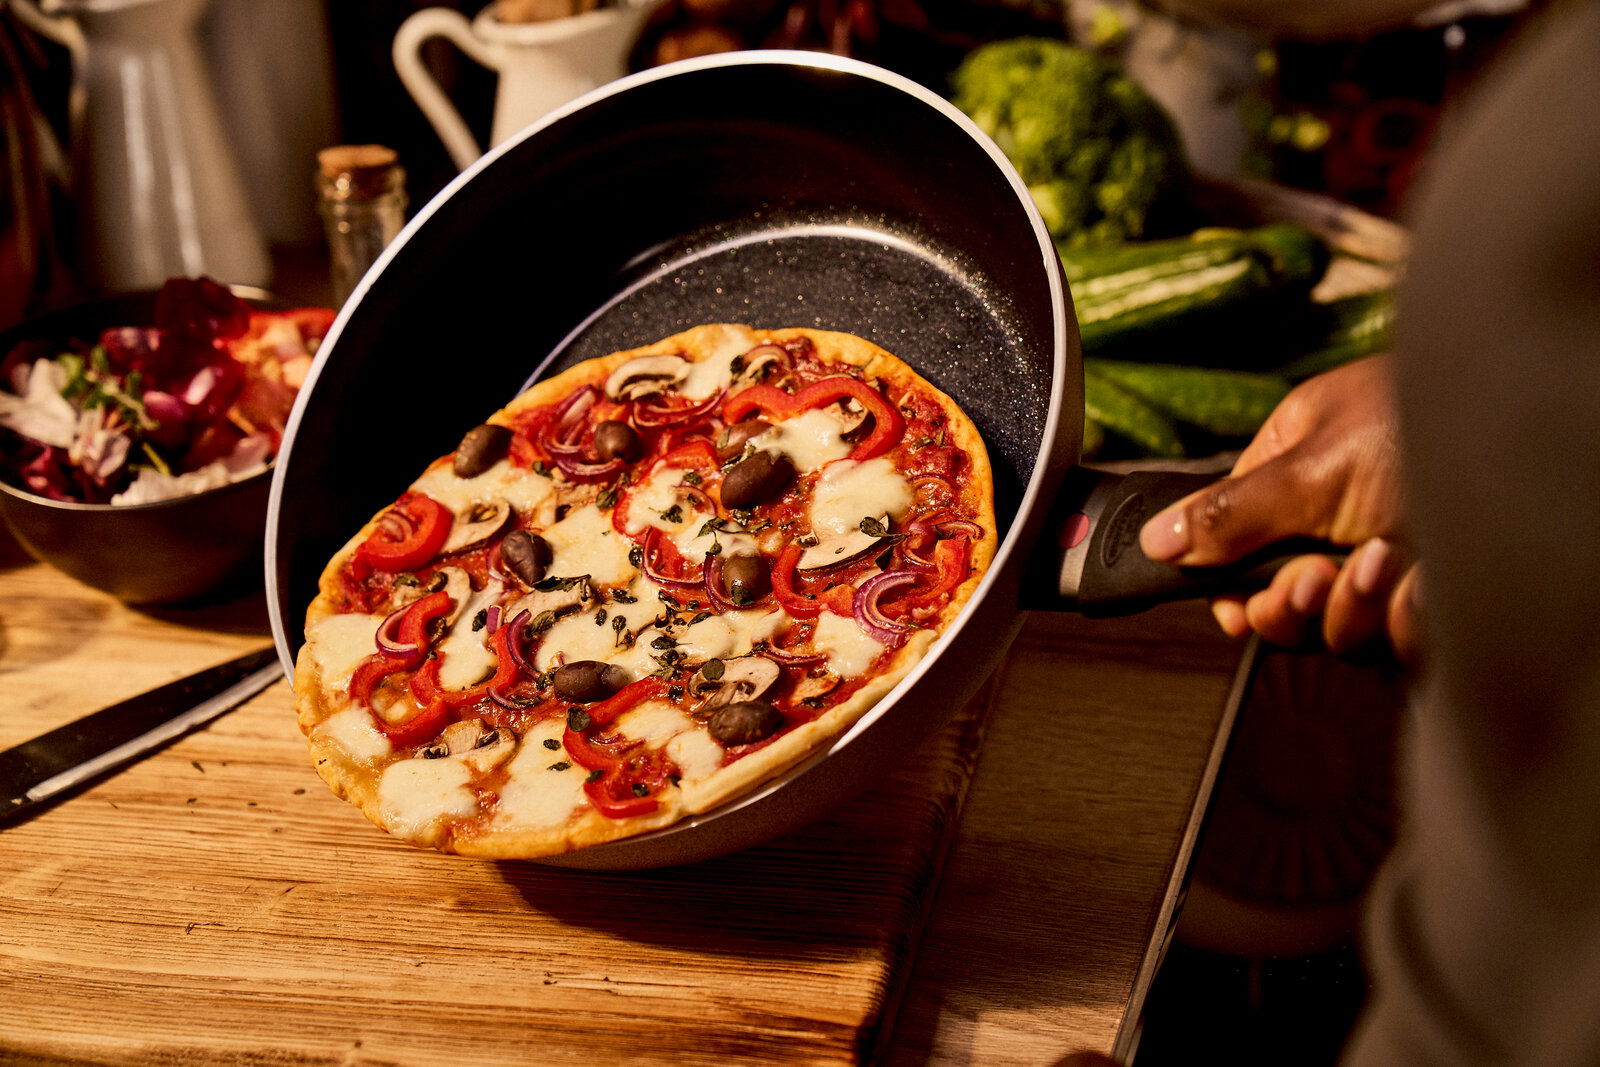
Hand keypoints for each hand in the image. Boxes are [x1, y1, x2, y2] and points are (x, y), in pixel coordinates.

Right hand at [1136, 355, 1419, 657]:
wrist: (1543, 440)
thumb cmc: (1430, 420)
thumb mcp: (1314, 464)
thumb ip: (1230, 512)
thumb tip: (1155, 539)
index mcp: (1295, 473)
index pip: (1232, 551)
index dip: (1233, 589)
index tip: (1241, 607)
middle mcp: (1337, 521)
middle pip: (1281, 605)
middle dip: (1296, 601)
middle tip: (1317, 577)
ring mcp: (1388, 562)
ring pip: (1338, 632)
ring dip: (1358, 606)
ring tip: (1388, 560)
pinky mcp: (1433, 600)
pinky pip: (1399, 642)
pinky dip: (1410, 617)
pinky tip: (1427, 578)